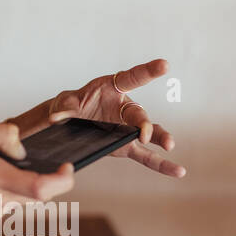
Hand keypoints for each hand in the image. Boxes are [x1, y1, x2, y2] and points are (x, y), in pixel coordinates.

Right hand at [0, 120, 74, 228]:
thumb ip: (4, 134)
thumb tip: (24, 150)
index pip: (40, 189)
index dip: (62, 180)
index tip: (66, 169)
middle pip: (35, 197)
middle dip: (35, 179)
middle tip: (12, 161)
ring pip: (19, 204)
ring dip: (15, 188)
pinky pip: (3, 210)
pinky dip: (0, 197)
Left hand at [47, 57, 185, 177]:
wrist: (70, 125)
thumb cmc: (70, 106)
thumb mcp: (64, 102)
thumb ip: (64, 106)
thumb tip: (58, 116)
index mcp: (113, 89)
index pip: (132, 77)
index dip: (148, 71)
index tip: (164, 65)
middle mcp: (125, 108)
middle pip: (138, 113)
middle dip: (142, 122)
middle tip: (143, 133)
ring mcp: (128, 128)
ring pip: (149, 132)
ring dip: (160, 138)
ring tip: (169, 144)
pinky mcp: (128, 147)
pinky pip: (147, 156)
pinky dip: (162, 164)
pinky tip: (177, 170)